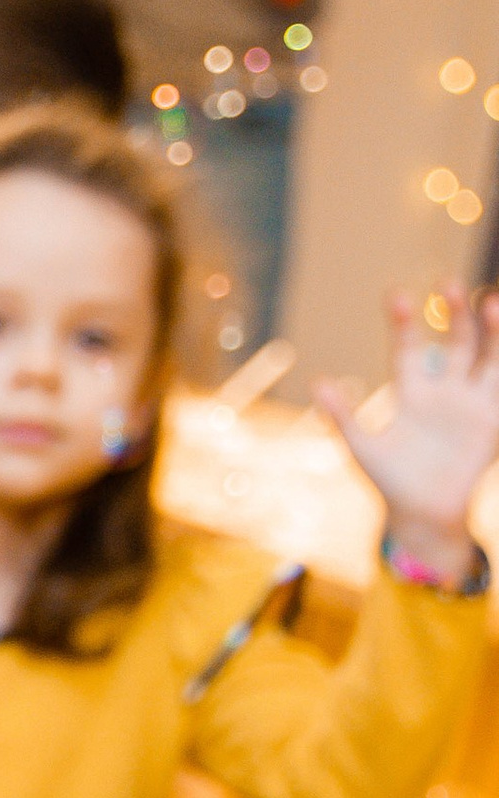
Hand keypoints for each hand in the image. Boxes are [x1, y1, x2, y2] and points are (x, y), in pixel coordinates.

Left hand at [313, 291, 498, 585]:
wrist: (422, 514)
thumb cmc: (389, 480)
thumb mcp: (362, 448)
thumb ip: (343, 416)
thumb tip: (317, 382)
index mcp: (411, 391)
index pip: (408, 348)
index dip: (403, 323)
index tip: (397, 295)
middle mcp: (444, 390)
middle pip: (454, 341)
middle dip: (453, 313)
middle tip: (449, 283)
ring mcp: (470, 403)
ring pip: (487, 357)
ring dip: (491, 331)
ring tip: (492, 303)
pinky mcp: (490, 420)